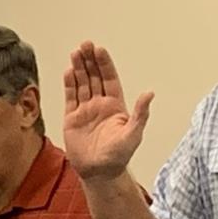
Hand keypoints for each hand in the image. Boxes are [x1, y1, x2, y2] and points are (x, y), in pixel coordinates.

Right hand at [63, 41, 153, 181]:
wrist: (99, 173)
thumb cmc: (118, 156)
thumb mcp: (133, 134)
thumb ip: (140, 113)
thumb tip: (149, 93)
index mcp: (115, 106)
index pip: (109, 79)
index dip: (105, 64)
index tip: (99, 50)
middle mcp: (100, 105)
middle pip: (94, 77)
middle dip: (90, 61)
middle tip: (85, 45)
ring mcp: (85, 110)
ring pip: (82, 84)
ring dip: (79, 68)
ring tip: (75, 53)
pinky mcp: (72, 119)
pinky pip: (70, 98)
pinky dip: (69, 84)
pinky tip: (68, 72)